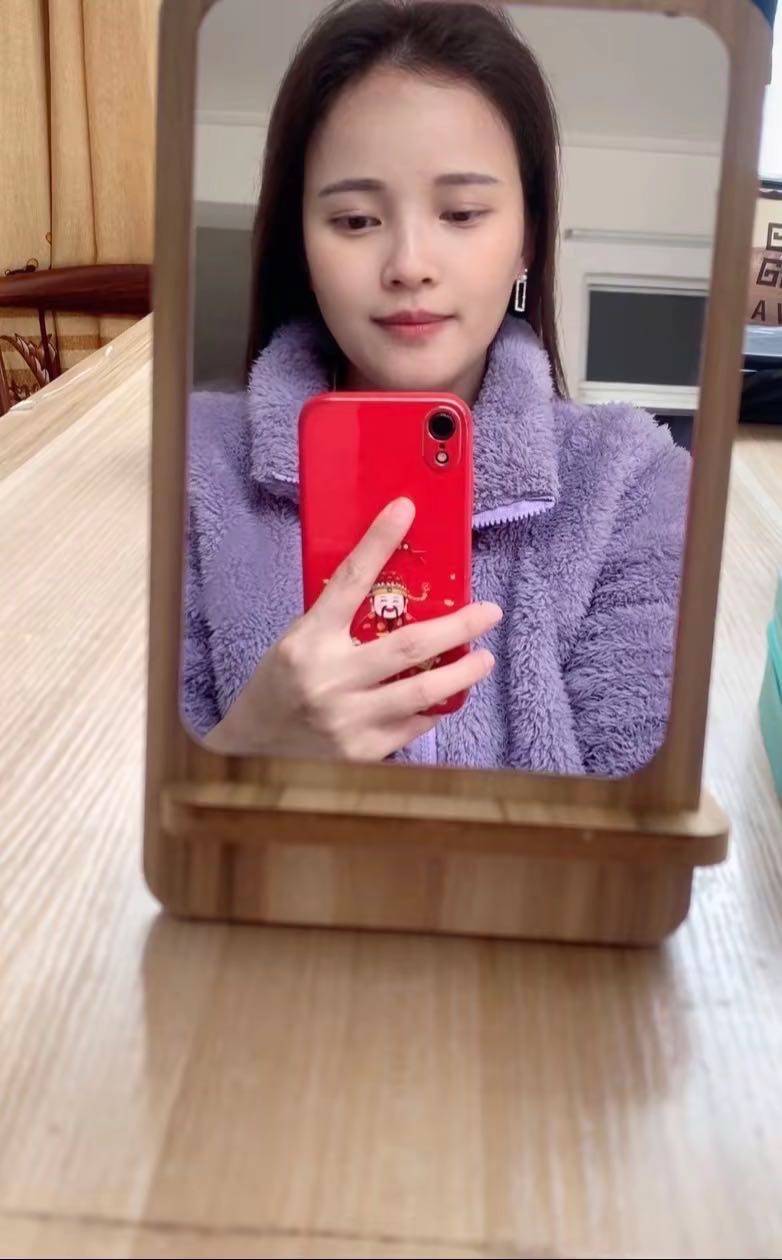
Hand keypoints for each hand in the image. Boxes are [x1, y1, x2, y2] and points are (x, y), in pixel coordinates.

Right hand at [205, 497, 502, 760]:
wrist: (255, 749)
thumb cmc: (280, 686)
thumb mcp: (298, 642)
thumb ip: (336, 620)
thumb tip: (392, 585)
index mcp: (308, 640)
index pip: (349, 581)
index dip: (378, 542)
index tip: (405, 510)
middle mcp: (329, 677)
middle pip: (408, 643)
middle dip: (459, 625)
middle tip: (489, 612)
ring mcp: (347, 718)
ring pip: (422, 690)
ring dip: (462, 673)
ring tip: (484, 659)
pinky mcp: (361, 751)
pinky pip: (413, 725)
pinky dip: (435, 708)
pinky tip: (446, 698)